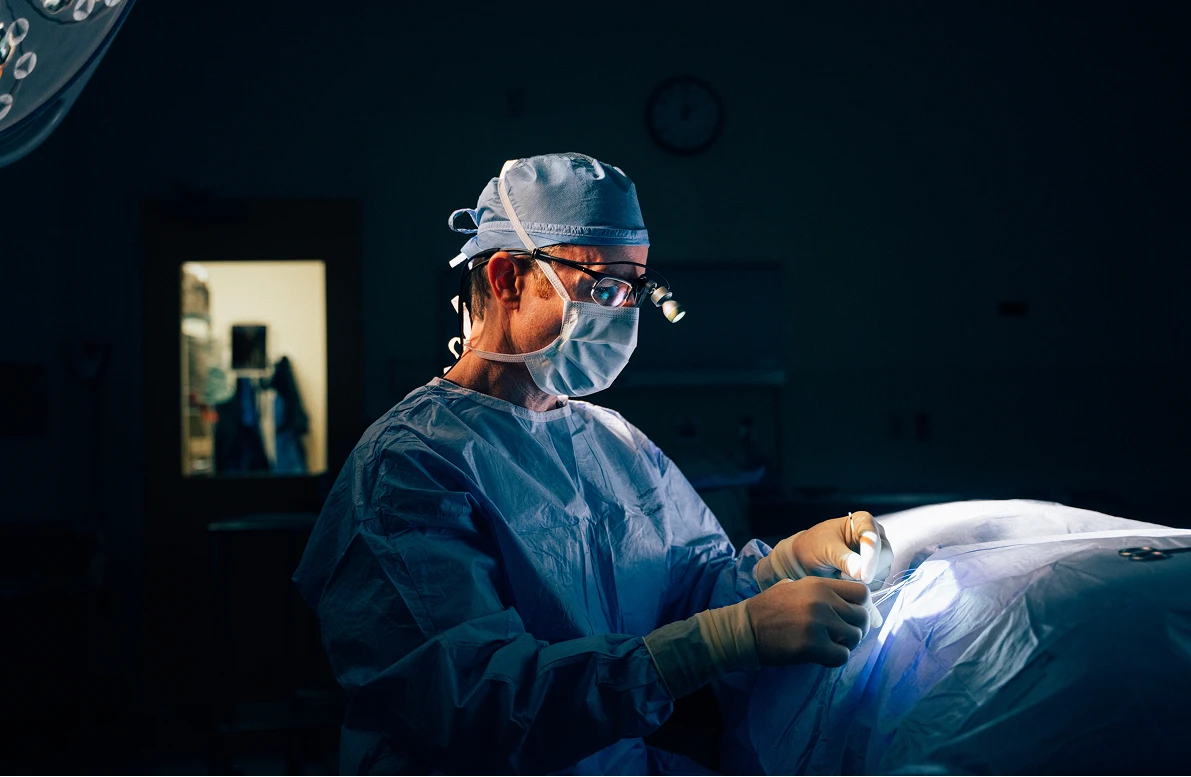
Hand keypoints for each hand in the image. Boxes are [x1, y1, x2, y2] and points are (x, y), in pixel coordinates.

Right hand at [745, 577, 871, 667]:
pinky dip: (834, 659)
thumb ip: (821, 592)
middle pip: (863, 617)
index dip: (860, 607)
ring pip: (855, 637)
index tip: (849, 617)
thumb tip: (848, 602)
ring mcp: (818, 623)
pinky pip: (842, 656)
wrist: (745, 628)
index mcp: (819, 585)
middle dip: (855, 629)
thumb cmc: (769, 609)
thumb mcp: (795, 587)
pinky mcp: (812, 645)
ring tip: (828, 646)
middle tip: (841, 637)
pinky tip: (820, 656)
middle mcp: (822, 601)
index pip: (862, 593)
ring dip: (845, 645)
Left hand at [790, 511, 893, 586]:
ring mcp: (878, 552)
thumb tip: (862, 573)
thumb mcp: (826, 551)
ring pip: (884, 571)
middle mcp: (876, 535)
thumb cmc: (814, 547)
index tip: (864, 576)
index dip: (871, 558)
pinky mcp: (876, 569)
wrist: (807, 559)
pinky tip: (847, 580)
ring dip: (864, 579)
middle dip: (867, 570)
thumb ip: (844, 560)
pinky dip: (863, 585)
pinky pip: (878, 581)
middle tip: (842, 575)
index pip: (874, 539)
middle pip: (885, 555)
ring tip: (840, 575)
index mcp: (863, 521)